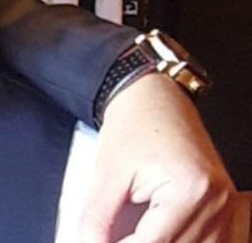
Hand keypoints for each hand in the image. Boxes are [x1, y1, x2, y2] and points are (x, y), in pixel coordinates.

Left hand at [80, 74, 248, 241]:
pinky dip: (183, 241)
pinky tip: (157, 231)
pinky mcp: (225, 208)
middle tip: (112, 235)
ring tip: (133, 228)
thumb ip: (97, 217)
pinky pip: (210, 242)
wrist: (153, 95)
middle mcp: (217, 203)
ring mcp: (226, 207)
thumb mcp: (107, 171)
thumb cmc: (135, 122)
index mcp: (191, 190)